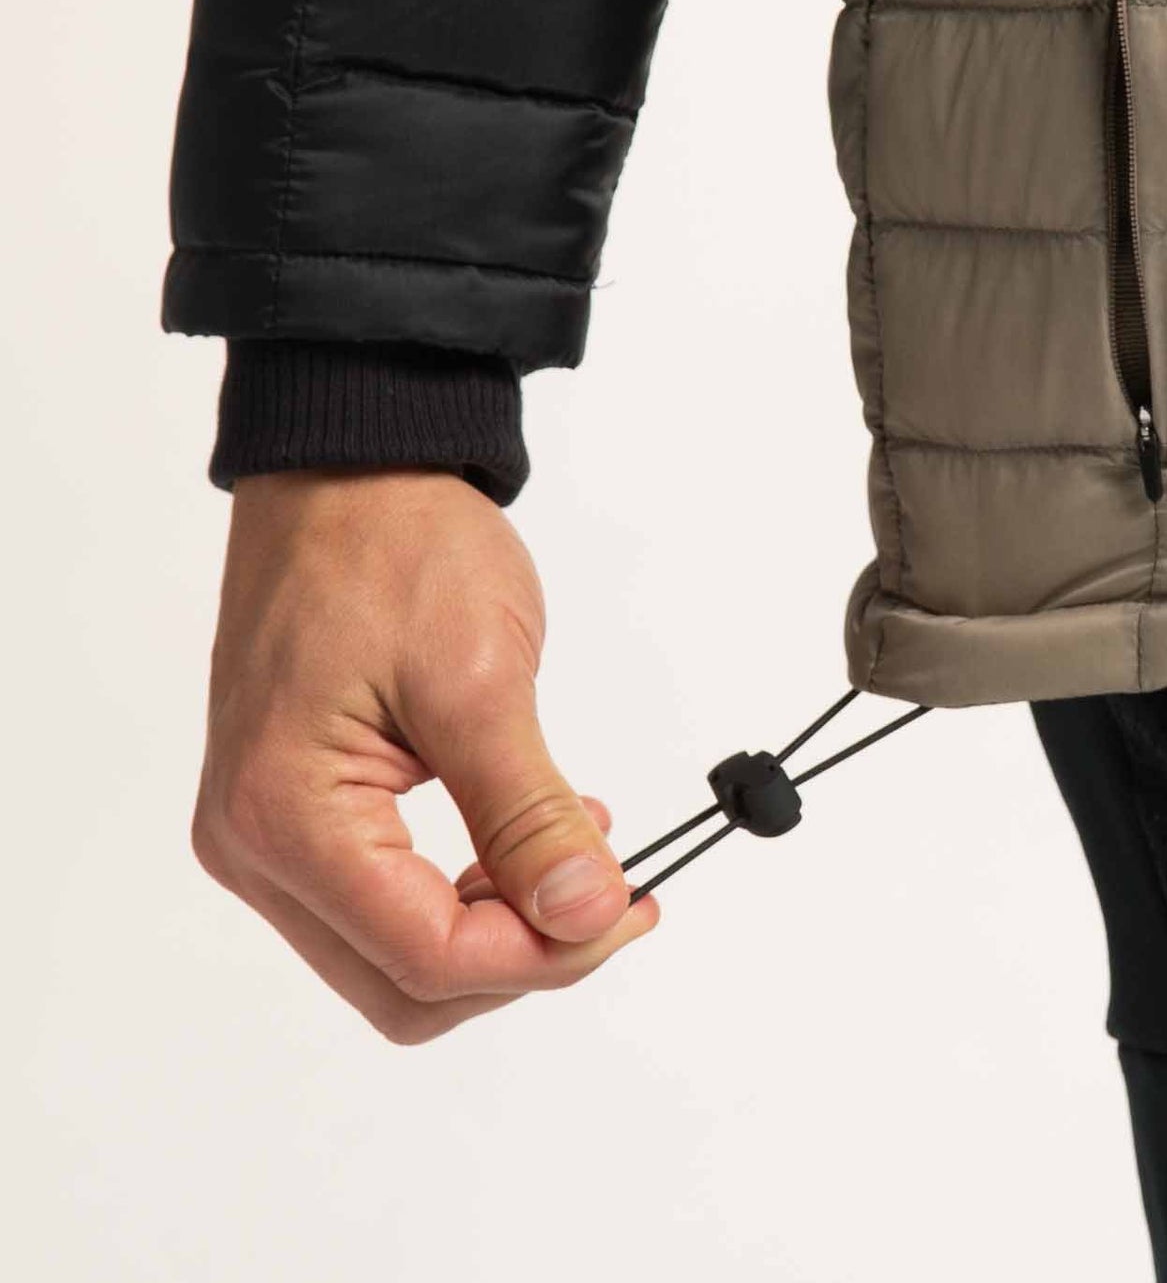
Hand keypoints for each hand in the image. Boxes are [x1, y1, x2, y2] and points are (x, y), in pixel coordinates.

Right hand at [190, 469, 656, 1042]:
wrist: (349, 469)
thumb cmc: (397, 547)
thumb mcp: (479, 681)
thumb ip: (527, 815)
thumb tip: (585, 914)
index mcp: (285, 817)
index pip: (425, 957)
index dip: (541, 954)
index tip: (627, 907)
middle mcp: (253, 845)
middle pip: (401, 982)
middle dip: (519, 956)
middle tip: (611, 893)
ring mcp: (263, 832)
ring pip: (390, 954)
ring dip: (494, 927)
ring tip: (576, 850)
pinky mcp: (290, 809)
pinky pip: (377, 898)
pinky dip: (460, 891)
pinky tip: (523, 836)